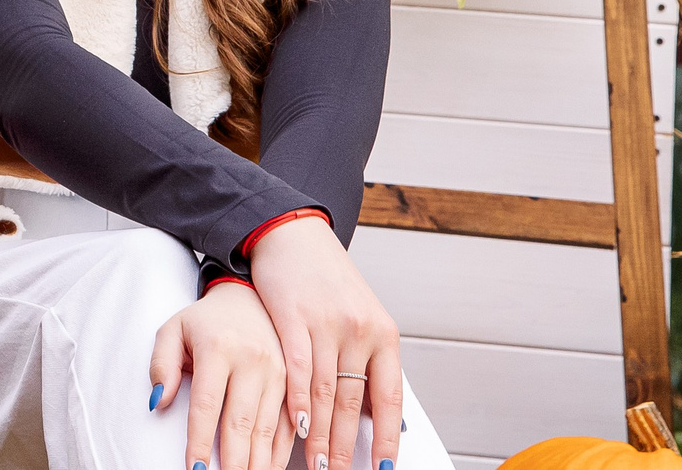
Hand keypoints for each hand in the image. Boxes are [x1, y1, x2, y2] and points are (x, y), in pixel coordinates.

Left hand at [149, 282, 289, 469]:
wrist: (246, 297)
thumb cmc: (202, 322)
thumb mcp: (172, 331)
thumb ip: (160, 365)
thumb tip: (157, 402)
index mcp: (218, 348)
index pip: (206, 404)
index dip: (200, 440)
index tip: (194, 469)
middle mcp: (252, 361)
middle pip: (241, 422)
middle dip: (233, 461)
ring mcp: (277, 372)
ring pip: (267, 428)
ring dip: (257, 462)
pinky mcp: (293, 382)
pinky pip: (288, 424)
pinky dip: (279, 451)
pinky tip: (268, 468)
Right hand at [248, 217, 402, 469]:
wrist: (294, 235)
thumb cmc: (328, 280)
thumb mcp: (362, 316)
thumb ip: (371, 362)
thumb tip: (381, 416)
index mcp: (383, 334)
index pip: (388, 397)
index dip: (386, 438)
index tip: (383, 468)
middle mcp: (359, 330)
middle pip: (353, 402)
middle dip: (345, 446)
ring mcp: (326, 324)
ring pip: (325, 393)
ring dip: (320, 435)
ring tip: (318, 463)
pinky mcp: (293, 317)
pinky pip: (298, 370)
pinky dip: (299, 403)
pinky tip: (298, 425)